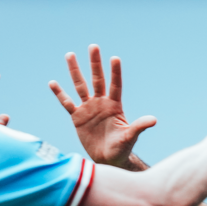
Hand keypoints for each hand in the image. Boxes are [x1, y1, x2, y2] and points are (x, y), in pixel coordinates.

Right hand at [50, 45, 156, 167]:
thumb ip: (139, 127)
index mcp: (115, 106)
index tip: (115, 58)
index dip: (115, 72)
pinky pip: (67, 103)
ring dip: (75, 71)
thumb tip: (154, 120)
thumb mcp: (130, 137)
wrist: (107, 159)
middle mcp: (101, 103)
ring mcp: (88, 108)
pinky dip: (60, 94)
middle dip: (95, 63)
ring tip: (70, 54)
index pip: (115, 85)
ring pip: (80, 86)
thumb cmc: (122, 148)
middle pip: (97, 79)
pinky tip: (52, 82)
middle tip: (93, 46)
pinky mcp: (77, 117)